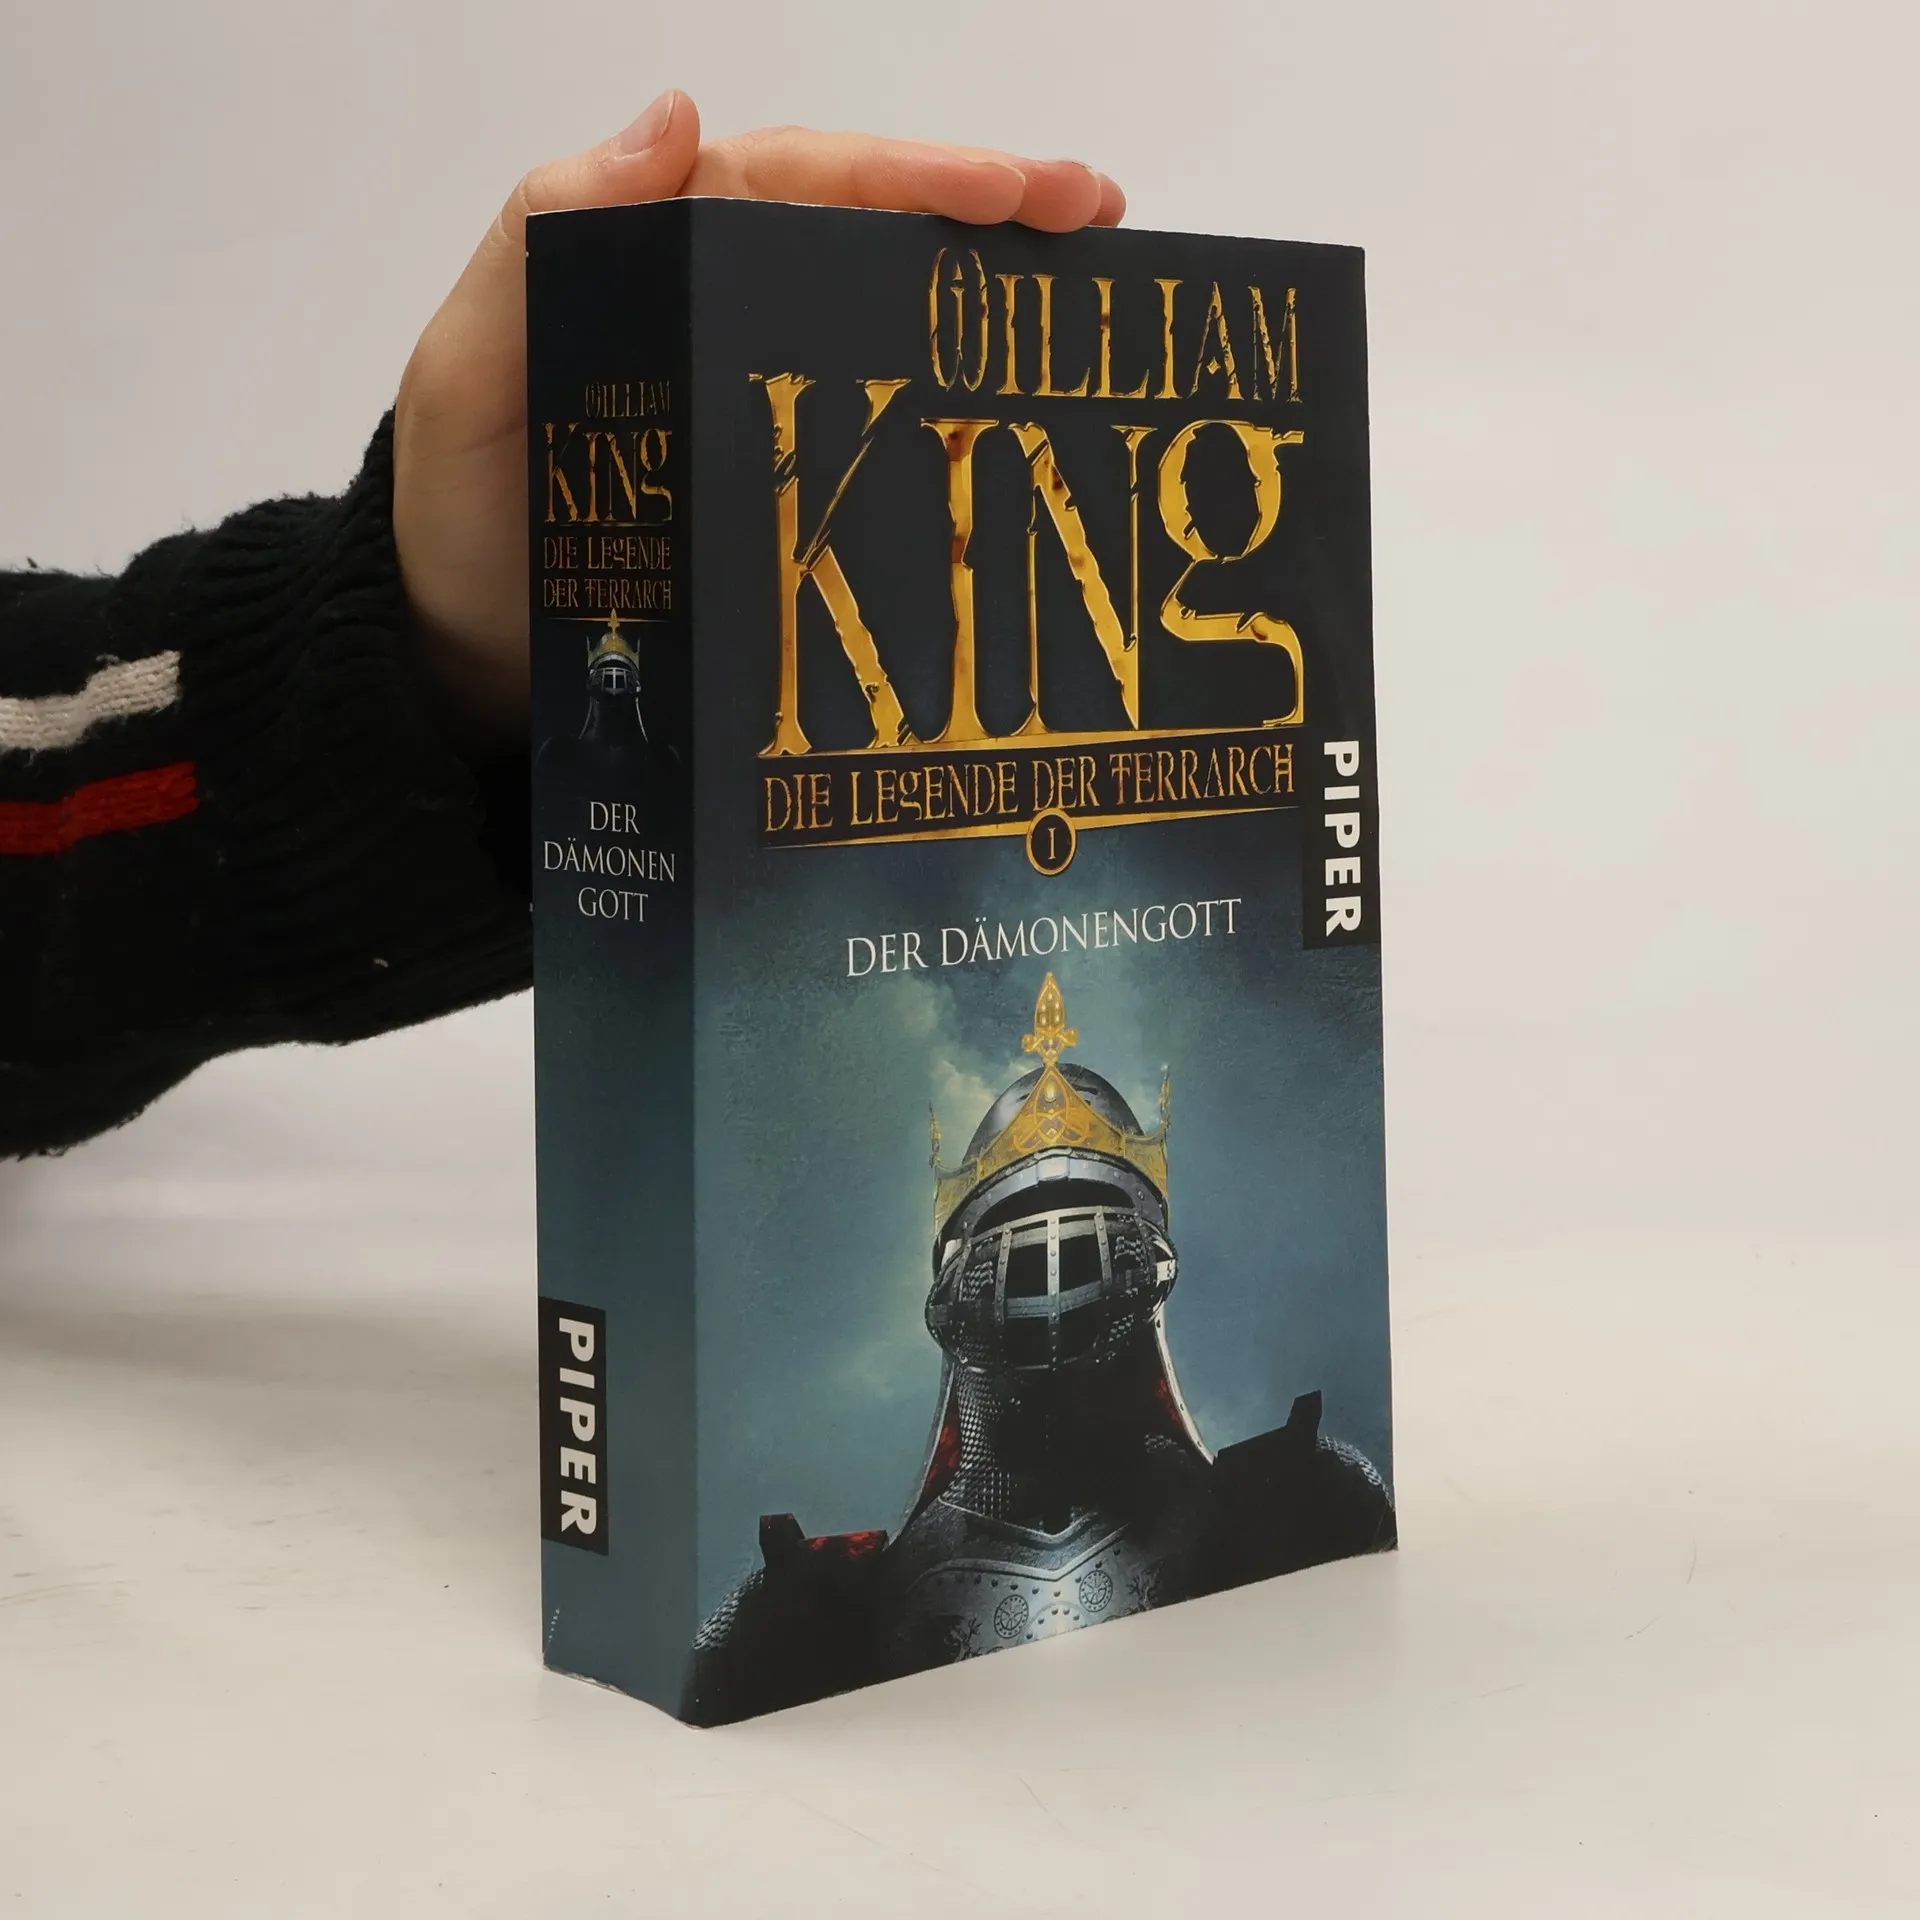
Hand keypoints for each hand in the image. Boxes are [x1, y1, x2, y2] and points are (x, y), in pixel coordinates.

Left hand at [392, 91, 1124, 749]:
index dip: (912, 175)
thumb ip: (538, 253)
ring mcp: (756, 400)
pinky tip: (1019, 409)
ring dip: (984, 292)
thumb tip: (672, 121)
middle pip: (862, 232)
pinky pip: (872, 424)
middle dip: (985, 210)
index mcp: (652, 258)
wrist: (460, 666)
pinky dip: (949, 401)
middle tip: (1099, 218)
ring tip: (1089, 290)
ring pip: (881, 314)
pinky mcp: (777, 486)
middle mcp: (715, 310)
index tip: (1019, 191)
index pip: (796, 183)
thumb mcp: (469, 381)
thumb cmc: (458, 521)